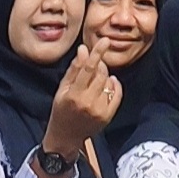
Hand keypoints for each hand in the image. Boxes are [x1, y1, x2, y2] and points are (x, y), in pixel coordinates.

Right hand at [41, 47, 121, 169]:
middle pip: (101, 74)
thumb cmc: (61, 111)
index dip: (97, 53)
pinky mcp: (108, 115)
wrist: (65, 137)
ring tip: (94, 81)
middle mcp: (88, 103)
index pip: (88, 69)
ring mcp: (99, 110)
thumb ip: (74, 69)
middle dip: (99, 65)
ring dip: (105, 76)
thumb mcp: (62, 90)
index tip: (105, 40)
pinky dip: (114, 85)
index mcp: (73, 95)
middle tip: (94, 66)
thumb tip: (83, 49)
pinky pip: (117, 93)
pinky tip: (107, 85)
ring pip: (109, 82)